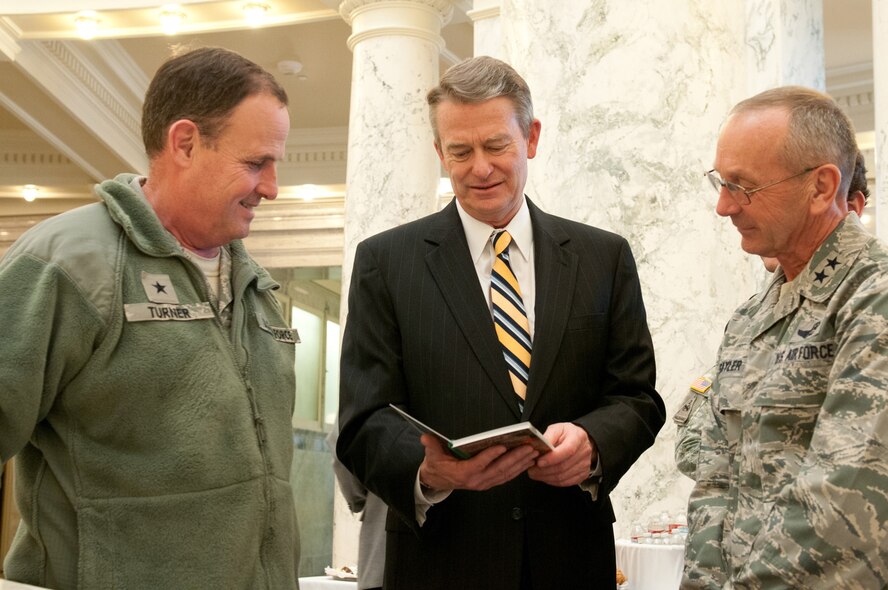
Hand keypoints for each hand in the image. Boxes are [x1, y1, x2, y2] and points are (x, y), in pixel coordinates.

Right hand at [418, 434, 538, 491]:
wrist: (437, 481)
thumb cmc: (437, 466)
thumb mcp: (431, 455)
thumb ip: (431, 446)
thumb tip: (425, 437)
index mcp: (463, 473)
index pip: (479, 464)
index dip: (491, 455)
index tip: (502, 446)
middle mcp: (476, 480)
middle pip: (498, 469)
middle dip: (515, 458)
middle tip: (528, 447)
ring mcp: (484, 483)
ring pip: (506, 474)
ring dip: (520, 464)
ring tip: (532, 453)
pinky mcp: (489, 483)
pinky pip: (506, 477)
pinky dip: (517, 470)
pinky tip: (526, 462)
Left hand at [527, 422, 595, 486]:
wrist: (579, 440)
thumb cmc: (566, 434)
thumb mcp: (556, 429)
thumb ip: (548, 437)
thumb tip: (538, 447)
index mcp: (578, 437)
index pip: (567, 450)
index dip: (552, 458)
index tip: (539, 462)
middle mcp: (584, 452)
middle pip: (563, 466)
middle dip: (545, 470)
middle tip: (532, 470)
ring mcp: (585, 464)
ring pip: (563, 477)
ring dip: (546, 477)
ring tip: (535, 474)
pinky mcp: (583, 474)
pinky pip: (566, 482)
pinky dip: (552, 482)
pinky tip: (544, 477)